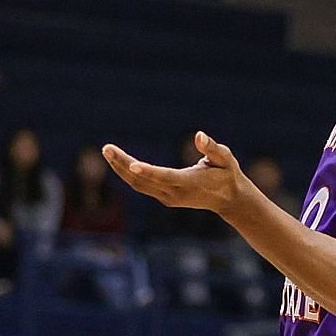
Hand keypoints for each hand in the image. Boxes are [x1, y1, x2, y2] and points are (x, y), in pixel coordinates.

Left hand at [103, 133, 248, 216]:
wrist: (229, 200)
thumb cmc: (227, 174)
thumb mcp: (225, 159)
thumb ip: (212, 148)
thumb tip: (199, 136)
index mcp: (189, 183)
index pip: (165, 177)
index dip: (148, 172)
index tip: (132, 165)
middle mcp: (174, 193)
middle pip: (142, 181)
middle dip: (123, 165)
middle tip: (106, 148)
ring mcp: (167, 198)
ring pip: (138, 185)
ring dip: (120, 169)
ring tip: (107, 151)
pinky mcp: (164, 197)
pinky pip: (140, 186)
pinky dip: (127, 173)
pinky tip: (117, 160)